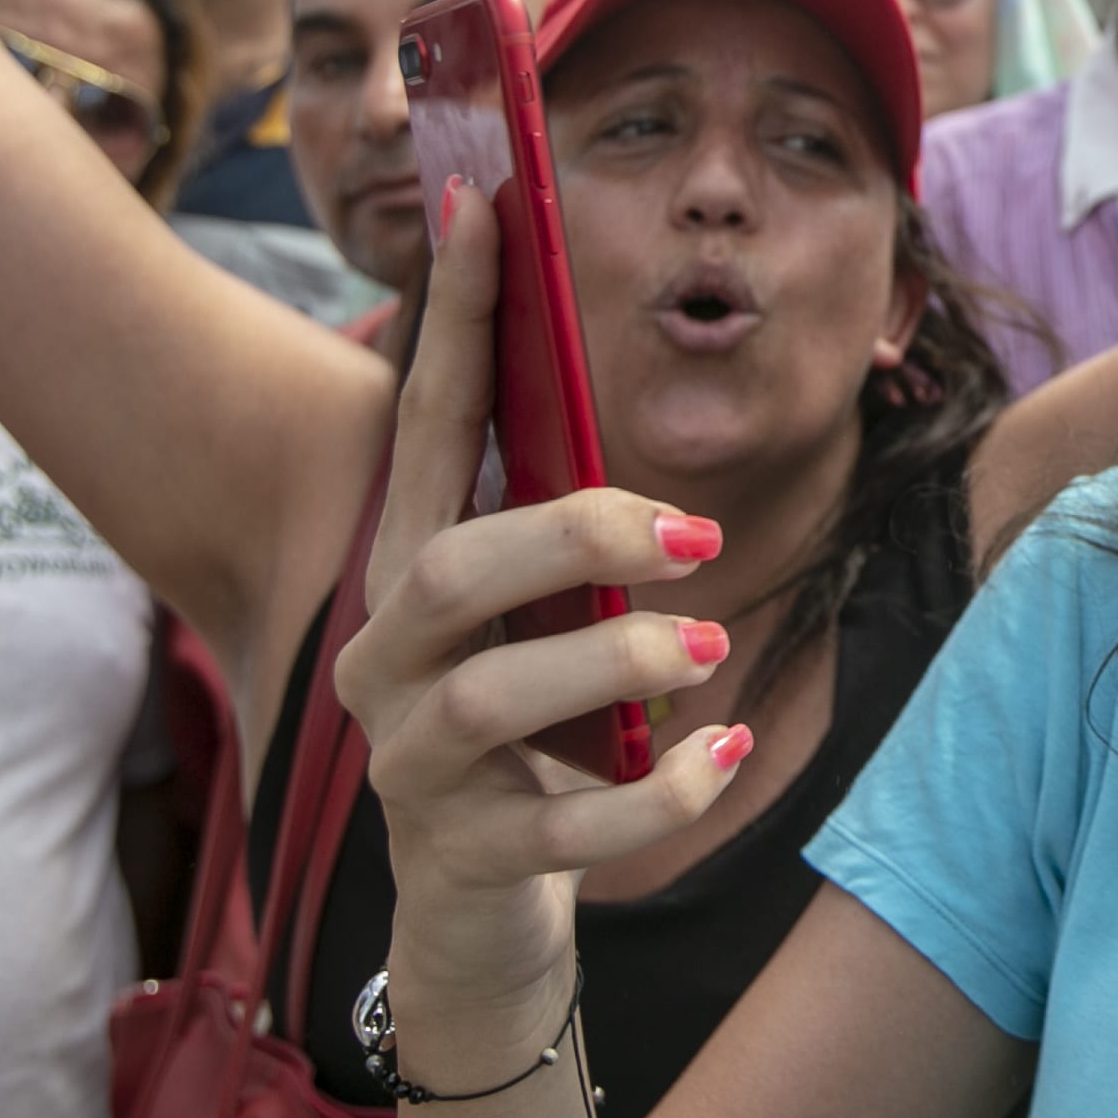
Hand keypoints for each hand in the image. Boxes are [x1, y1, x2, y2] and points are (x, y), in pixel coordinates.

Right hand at [335, 178, 750, 1042]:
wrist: (485, 913)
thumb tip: (642, 417)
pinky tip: (726, 757)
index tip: (486, 204)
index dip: (454, 317)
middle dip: (577, 537)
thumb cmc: (537, 735)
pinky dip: (659, 792)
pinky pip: (566, 827)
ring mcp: (416, 762)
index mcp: (416, 572)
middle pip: (454, 570)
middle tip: (698, 534)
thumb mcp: (547, 618)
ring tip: (711, 646)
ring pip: (488, 700)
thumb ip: (572, 528)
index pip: (427, 424)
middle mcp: (390, 656)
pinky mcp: (467, 856)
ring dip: (616, 663)